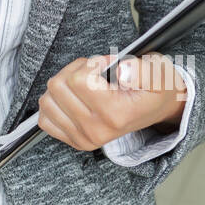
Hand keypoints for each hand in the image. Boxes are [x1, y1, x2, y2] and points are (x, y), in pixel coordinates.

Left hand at [37, 53, 189, 151]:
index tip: (107, 63)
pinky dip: (55, 103)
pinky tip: (73, 98)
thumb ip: (142, 70)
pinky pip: (45, 119)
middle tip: (95, 72)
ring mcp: (84, 139)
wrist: (159, 108)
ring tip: (85, 83)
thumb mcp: (158, 72)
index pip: (78, 80)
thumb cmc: (156, 87)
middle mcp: (97, 131)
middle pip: (58, 87)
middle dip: (75, 70)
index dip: (91, 63)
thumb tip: (121, 71)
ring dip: (63, 84)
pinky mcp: (74, 141)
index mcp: (116, 114)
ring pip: (47, 99)